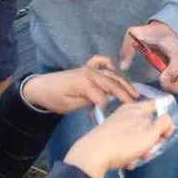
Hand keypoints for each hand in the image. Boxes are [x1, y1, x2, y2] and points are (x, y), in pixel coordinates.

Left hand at [21, 59, 138, 114]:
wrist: (40, 87)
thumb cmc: (54, 99)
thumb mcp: (70, 105)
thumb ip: (88, 102)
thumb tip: (102, 103)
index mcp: (85, 83)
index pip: (103, 97)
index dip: (107, 107)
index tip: (111, 116)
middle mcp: (90, 73)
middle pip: (112, 84)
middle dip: (125, 94)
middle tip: (137, 103)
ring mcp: (89, 68)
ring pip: (110, 74)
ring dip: (123, 82)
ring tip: (134, 92)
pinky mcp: (86, 67)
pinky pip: (99, 61)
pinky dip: (107, 63)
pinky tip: (114, 69)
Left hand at [65, 100, 175, 177]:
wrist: (94, 154)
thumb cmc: (125, 142)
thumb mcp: (151, 132)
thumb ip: (164, 123)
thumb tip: (168, 122)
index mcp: (137, 108)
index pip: (158, 106)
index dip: (165, 120)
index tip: (164, 135)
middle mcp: (126, 113)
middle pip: (148, 123)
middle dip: (151, 140)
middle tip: (148, 150)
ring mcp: (116, 124)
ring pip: (137, 136)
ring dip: (140, 149)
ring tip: (135, 158)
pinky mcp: (108, 136)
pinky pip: (125, 143)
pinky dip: (128, 152)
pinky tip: (125, 161)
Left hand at [119, 21, 177, 93]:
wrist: (162, 30)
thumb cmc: (149, 33)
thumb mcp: (135, 34)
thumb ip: (128, 48)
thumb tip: (124, 67)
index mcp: (173, 46)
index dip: (172, 72)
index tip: (161, 79)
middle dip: (177, 86)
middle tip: (162, 85)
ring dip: (177, 88)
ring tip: (163, 85)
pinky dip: (177, 86)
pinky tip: (164, 83)